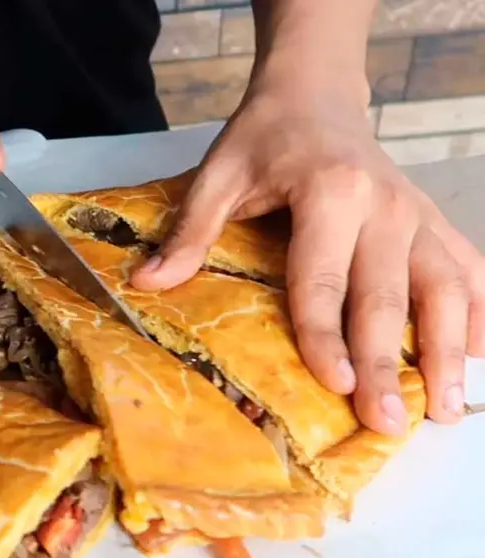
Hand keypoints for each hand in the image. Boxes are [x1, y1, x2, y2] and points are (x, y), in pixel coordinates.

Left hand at [130, 76, 484, 435]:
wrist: (315, 96)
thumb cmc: (263, 139)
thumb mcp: (218, 175)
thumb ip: (190, 231)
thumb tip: (146, 283)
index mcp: (329, 192)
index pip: (324, 278)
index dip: (327, 335)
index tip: (334, 384)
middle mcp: (385, 205)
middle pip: (386, 296)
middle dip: (386, 364)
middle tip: (386, 422)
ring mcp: (418, 213)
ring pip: (445, 288)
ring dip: (448, 351)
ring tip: (443, 408)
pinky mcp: (433, 220)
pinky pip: (468, 269)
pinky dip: (479, 314)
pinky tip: (478, 358)